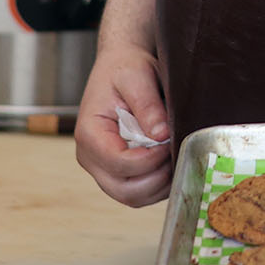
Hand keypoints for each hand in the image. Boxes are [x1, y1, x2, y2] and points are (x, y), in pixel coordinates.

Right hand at [74, 45, 175, 205]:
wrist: (121, 67)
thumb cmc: (125, 69)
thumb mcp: (137, 77)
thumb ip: (147, 105)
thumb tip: (161, 135)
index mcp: (89, 133)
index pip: (119, 164)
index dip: (150, 159)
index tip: (168, 140)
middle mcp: (91, 157)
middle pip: (124, 190)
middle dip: (156, 178)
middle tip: (175, 152)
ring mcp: (103, 169)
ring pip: (133, 197)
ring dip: (160, 185)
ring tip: (174, 155)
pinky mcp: (117, 173)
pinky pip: (139, 193)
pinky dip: (158, 185)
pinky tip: (170, 162)